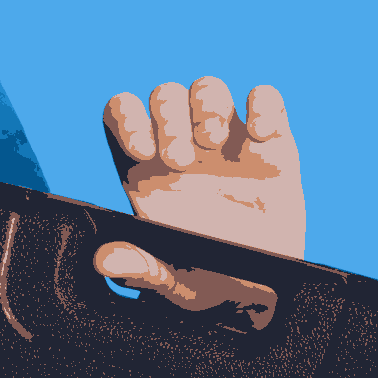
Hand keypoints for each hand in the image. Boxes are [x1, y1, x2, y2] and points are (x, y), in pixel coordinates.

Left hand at [94, 78, 302, 301]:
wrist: (262, 289)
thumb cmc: (207, 279)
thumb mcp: (170, 280)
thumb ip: (140, 268)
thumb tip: (105, 261)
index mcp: (147, 168)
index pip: (121, 112)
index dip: (126, 118)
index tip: (142, 150)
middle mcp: (184, 144)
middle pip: (164, 95)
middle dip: (169, 117)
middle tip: (181, 161)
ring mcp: (228, 140)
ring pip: (208, 88)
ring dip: (207, 106)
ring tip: (214, 143)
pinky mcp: (272, 144)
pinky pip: (266, 99)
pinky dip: (265, 104)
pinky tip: (263, 134)